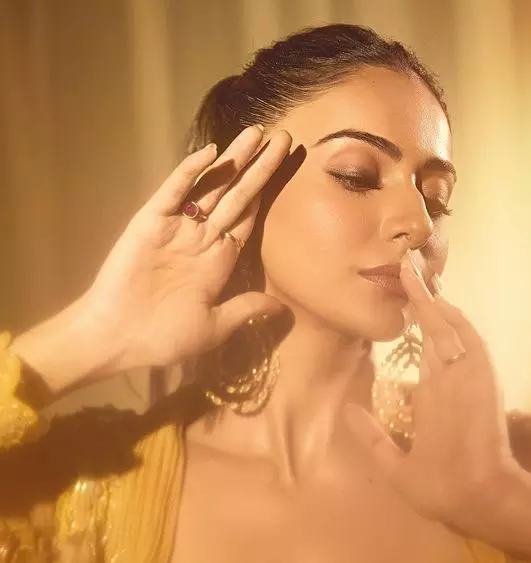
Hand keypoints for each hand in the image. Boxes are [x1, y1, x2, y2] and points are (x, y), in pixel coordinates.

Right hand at [82, 124, 291, 370]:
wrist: (117, 338)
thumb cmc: (164, 337)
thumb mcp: (215, 326)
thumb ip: (246, 309)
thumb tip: (281, 308)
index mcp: (218, 260)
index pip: (250, 219)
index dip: (269, 195)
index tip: (289, 171)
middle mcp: (201, 238)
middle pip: (238, 195)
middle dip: (260, 167)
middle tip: (285, 137)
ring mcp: (176, 227)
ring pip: (211, 186)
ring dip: (233, 160)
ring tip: (257, 132)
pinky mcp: (150, 222)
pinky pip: (174, 192)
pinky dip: (190, 173)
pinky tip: (210, 153)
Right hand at [345, 263, 530, 558]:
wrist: (493, 498)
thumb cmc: (443, 487)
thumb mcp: (397, 471)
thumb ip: (371, 438)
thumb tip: (347, 408)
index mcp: (435, 390)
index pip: (428, 332)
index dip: (418, 302)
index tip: (404, 276)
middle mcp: (459, 376)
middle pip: (445, 324)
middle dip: (428, 296)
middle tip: (408, 273)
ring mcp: (478, 379)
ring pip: (463, 331)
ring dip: (445, 309)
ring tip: (425, 292)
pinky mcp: (489, 387)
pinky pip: (475, 346)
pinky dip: (461, 327)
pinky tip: (449, 323)